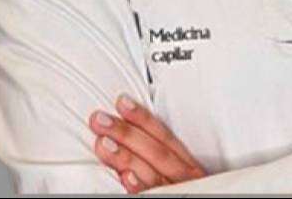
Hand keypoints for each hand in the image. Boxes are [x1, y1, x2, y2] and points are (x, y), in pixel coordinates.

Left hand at [88, 94, 208, 192]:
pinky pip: (156, 196)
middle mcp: (184, 177)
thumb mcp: (182, 175)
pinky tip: (126, 177)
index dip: (143, 118)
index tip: (122, 102)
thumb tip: (130, 138)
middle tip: (101, 119)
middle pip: (156, 151)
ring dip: (126, 156)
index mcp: (187, 164)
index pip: (164, 136)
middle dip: (127, 133)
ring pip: (151, 171)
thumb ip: (162, 159)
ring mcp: (177, 192)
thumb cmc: (190, 193)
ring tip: (103, 142)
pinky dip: (141, 187)